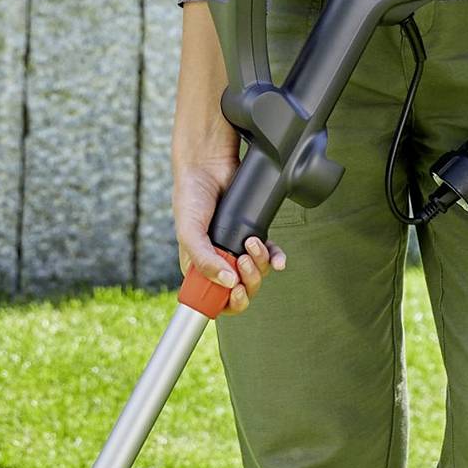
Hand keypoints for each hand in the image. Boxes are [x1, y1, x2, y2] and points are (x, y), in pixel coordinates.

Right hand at [174, 137, 283, 312]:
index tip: (236, 291)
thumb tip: (228, 282)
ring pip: (257, 273)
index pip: (216, 299)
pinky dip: (275, 258)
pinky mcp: (254, 233)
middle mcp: (219, 260)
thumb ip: (204, 260)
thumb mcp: (189, 232)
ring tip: (252, 244)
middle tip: (244, 262)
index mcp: (199, 266)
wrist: (209, 165)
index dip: (229, 302)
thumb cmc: (191, 198)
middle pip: (241, 288)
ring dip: (260, 265)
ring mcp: (237, 248)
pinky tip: (277, 258)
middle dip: (248, 281)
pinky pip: (270, 255)